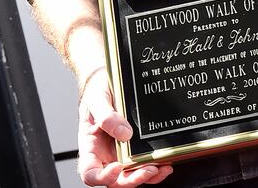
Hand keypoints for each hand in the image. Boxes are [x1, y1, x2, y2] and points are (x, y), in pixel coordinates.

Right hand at [77, 66, 172, 185]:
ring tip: (162, 168)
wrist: (108, 80)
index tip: (117, 167)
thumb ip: (106, 116)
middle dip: (132, 179)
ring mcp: (122, 153)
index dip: (103, 177)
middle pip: (116, 180)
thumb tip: (124, 134)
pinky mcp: (137, 148)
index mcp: (90, 148)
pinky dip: (157, 166)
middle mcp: (106, 155)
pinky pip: (145, 163)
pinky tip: (166, 161)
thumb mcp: (97, 99)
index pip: (90, 173)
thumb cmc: (97, 91)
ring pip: (132, 175)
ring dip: (148, 176)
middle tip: (148, 169)